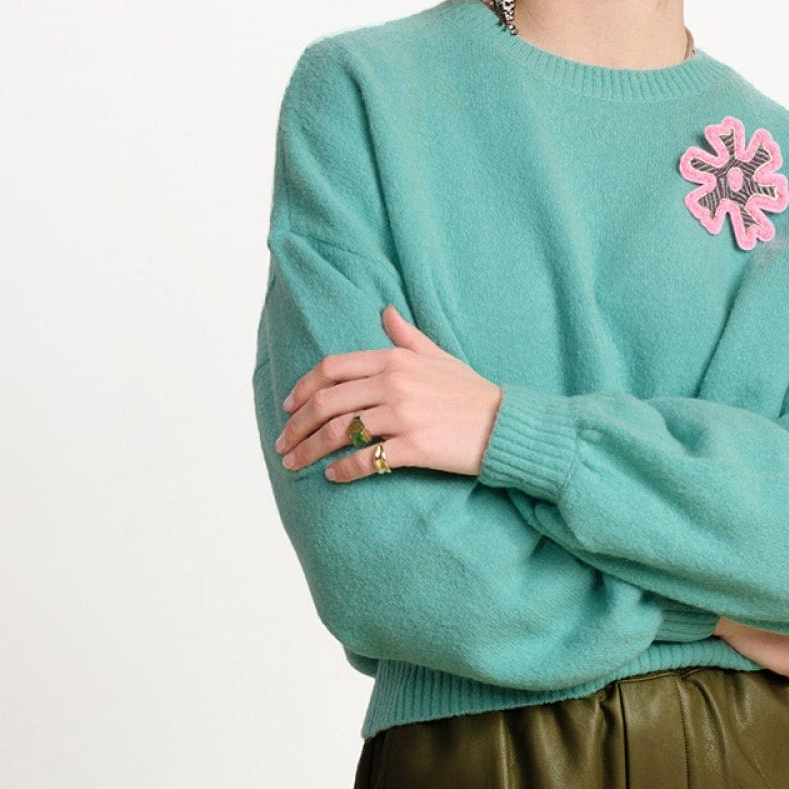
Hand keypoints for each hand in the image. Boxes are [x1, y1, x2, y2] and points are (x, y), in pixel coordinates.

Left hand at [275, 304, 503, 479]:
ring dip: (311, 451)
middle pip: (327, 403)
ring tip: (296, 465)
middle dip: (297, 426)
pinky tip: (332, 477)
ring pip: (340, 433)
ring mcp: (404, 415)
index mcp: (395, 360)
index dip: (303, 389)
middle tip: (283, 445)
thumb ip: (406, 336)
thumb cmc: (471, 392)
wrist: (506, 425)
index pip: (332, 369)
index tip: (288, 408)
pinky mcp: (416, 446)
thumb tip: (385, 312)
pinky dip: (344, 470)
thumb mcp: (439, 356)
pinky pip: (367, 459)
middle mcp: (394, 384)